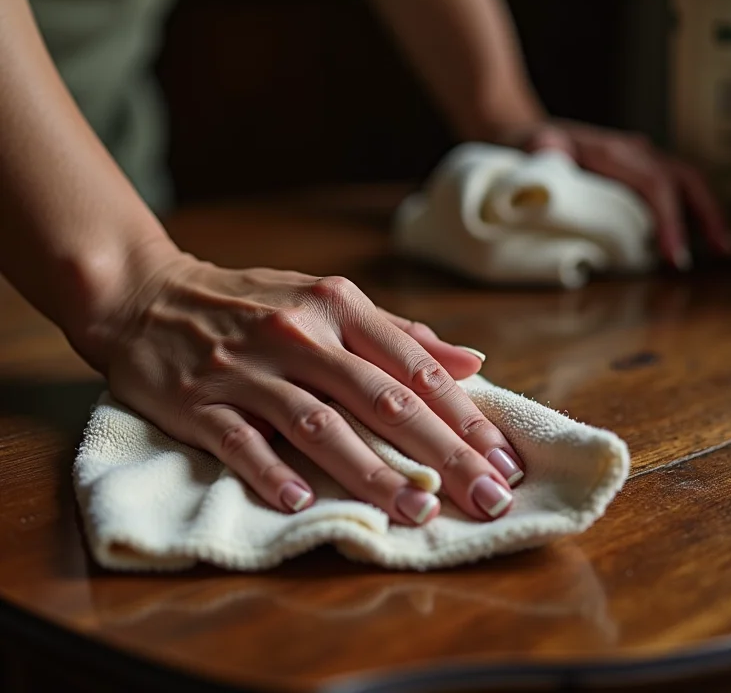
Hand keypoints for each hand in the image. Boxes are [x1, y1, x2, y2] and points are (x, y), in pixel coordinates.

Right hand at [80, 254, 524, 523]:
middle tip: (488, 497)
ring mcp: (246, 368)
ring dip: (371, 472)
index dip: (463, 415)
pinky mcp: (198, 399)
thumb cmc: (254, 302)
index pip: (413, 366)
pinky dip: (269, 470)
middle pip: (380, 400)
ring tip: (419, 512)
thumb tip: (471, 363)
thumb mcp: (327, 300)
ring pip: (317, 424)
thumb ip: (399, 334)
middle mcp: (298, 334)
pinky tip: (300, 501)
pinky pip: (238, 439)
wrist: (151, 295)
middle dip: (441, 452)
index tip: (504, 458)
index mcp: (336, 306)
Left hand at [507, 120, 730, 268]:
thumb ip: (543, 154)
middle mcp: (631, 151)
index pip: (652, 183)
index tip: (671, 254)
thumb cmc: (525, 149)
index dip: (667, 219)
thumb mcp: (530, 151)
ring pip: (684, 180)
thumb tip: (552, 154)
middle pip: (682, 178)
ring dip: (704, 212)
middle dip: (703, 215)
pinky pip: (671, 186)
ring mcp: (637, 157)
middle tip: (718, 251)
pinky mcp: (635, 168)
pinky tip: (696, 235)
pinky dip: (689, 208)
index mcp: (610, 151)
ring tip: (719, 246)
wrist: (521, 133)